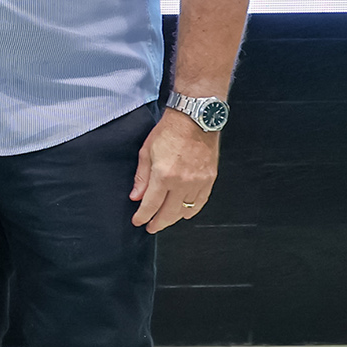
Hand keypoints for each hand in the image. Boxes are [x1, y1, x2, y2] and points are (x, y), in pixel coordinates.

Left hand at [131, 109, 216, 232]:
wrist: (194, 119)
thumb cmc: (169, 132)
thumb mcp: (146, 152)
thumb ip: (142, 178)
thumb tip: (136, 197)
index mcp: (163, 175)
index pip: (151, 205)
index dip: (143, 216)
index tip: (138, 221)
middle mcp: (182, 182)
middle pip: (168, 213)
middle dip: (157, 223)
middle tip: (150, 227)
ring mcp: (198, 182)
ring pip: (185, 210)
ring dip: (174, 218)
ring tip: (164, 220)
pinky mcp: (210, 179)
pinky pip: (200, 202)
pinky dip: (192, 210)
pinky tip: (184, 213)